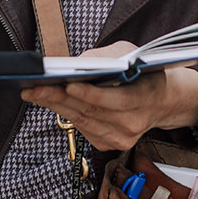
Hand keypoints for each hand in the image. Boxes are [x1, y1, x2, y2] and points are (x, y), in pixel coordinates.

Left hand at [21, 42, 197, 151]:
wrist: (164, 101)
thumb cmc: (145, 72)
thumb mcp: (132, 54)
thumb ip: (107, 57)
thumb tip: (76, 63)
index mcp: (144, 98)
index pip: (115, 100)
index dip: (90, 94)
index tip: (67, 85)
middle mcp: (133, 123)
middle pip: (91, 112)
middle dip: (59, 98)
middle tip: (34, 87)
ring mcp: (121, 138)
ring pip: (82, 121)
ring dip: (55, 106)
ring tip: (34, 92)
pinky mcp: (109, 144)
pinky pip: (82, 128)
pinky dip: (65, 113)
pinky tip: (49, 102)